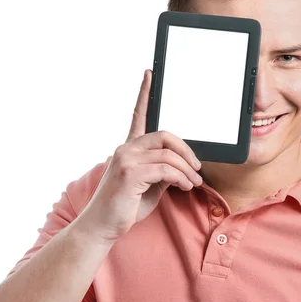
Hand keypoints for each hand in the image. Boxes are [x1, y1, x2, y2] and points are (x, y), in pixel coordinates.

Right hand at [77, 69, 202, 242]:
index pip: (138, 115)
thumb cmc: (125, 207)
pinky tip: (185, 187)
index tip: (150, 74)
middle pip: (165, 135)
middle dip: (186, 150)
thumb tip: (182, 164)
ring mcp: (126, 159)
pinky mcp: (130, 173)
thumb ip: (163, 170)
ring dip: (187, 170)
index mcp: (129, 148)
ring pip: (169, 154)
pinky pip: (167, 169)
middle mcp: (126, 148)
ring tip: (194, 183)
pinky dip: (181, 178)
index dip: (144, 93)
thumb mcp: (150, 185)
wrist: (103, 227)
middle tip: (197, 167)